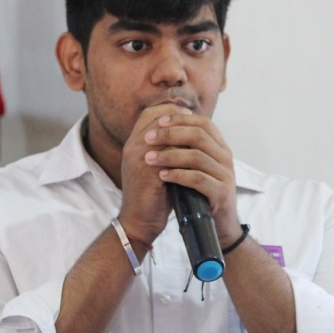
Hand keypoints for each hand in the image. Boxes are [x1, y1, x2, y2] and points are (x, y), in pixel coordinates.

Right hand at [116, 104, 193, 245]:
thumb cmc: (151, 196)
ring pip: (165, 133)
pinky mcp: (148, 173)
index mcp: (133, 145)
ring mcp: (138, 159)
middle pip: (157, 118)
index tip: (189, 114)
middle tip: (198, 121)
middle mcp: (132, 148)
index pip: (150, 114)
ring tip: (201, 136)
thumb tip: (186, 135)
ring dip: (185, 132)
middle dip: (181, 118)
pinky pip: (170, 153)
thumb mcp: (155, 168)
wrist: (139, 222)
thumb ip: (164, 151)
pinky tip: (198, 153)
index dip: (171, 111)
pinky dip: (185, 151)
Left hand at [138, 112, 241, 247]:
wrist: (216, 226)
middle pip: (198, 135)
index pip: (203, 123)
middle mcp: (225, 158)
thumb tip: (160, 125)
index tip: (158, 122)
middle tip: (148, 139)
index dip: (180, 119)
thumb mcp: (194, 167)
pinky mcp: (221, 193)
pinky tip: (162, 176)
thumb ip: (185, 147)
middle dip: (170, 134)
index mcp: (220, 147)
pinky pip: (198, 179)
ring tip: (149, 159)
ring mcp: (225, 175)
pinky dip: (178, 175)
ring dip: (169, 156)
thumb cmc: (200, 194)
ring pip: (197, 156)